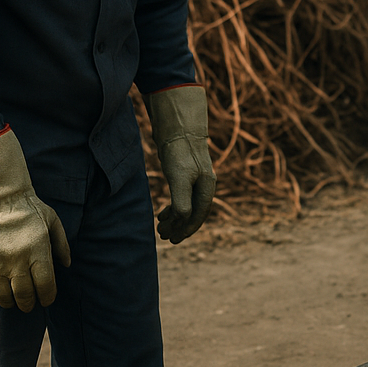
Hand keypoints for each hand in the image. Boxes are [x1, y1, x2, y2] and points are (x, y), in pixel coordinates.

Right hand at [0, 127, 70, 310]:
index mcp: (38, 252)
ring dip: (8, 301)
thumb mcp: (52, 221)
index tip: (47, 300)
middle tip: (29, 306)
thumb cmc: (28, 208)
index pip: (45, 285)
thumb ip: (61, 244)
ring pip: (2, 295)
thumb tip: (67, 264)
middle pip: (24, 294)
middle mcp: (17, 261)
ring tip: (11, 302)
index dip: (47, 297)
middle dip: (28, 303)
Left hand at [146, 86, 216, 243]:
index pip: (198, 214)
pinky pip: (183, 196)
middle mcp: (205, 184)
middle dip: (180, 226)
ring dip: (176, 218)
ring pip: (189, 205)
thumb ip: (181, 200)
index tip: (172, 239)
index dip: (186, 228)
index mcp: (206, 187)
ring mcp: (197, 178)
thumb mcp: (179, 177)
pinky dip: (174, 206)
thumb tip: (182, 220)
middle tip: (164, 237)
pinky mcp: (187, 173)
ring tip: (161, 226)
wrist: (179, 127)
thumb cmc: (179, 152)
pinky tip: (164, 210)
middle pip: (195, 212)